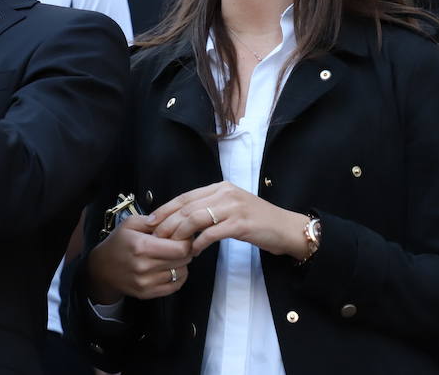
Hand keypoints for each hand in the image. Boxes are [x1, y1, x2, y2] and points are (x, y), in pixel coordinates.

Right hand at [85, 214, 192, 302]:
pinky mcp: (147, 293)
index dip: (186, 241)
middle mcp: (144, 266)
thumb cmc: (117, 244)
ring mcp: (146, 282)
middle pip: (183, 260)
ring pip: (180, 274)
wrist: (102, 269)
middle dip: (186, 251)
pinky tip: (172, 268)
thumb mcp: (130, 224)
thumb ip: (152, 220)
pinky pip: (174, 287)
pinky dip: (178, 277)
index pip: (180, 248)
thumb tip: (173, 220)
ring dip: (182, 264)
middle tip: (181, 245)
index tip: (184, 236)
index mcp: (142, 246)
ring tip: (173, 256)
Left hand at [150, 181, 305, 256]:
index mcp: (221, 187)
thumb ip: (211, 208)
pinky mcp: (241, 224)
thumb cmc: (258, 222)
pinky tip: (194, 251)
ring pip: (196, 218)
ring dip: (180, 234)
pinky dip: (199, 242)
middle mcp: (226, 193)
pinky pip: (212, 233)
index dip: (166, 209)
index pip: (185, 196)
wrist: (287, 229)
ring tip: (171, 246)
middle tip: (154, 237)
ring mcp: (234, 207)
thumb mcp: (232, 208)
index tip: (151, 221)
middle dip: (167, 223)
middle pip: (187, 207)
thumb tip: (183, 218)